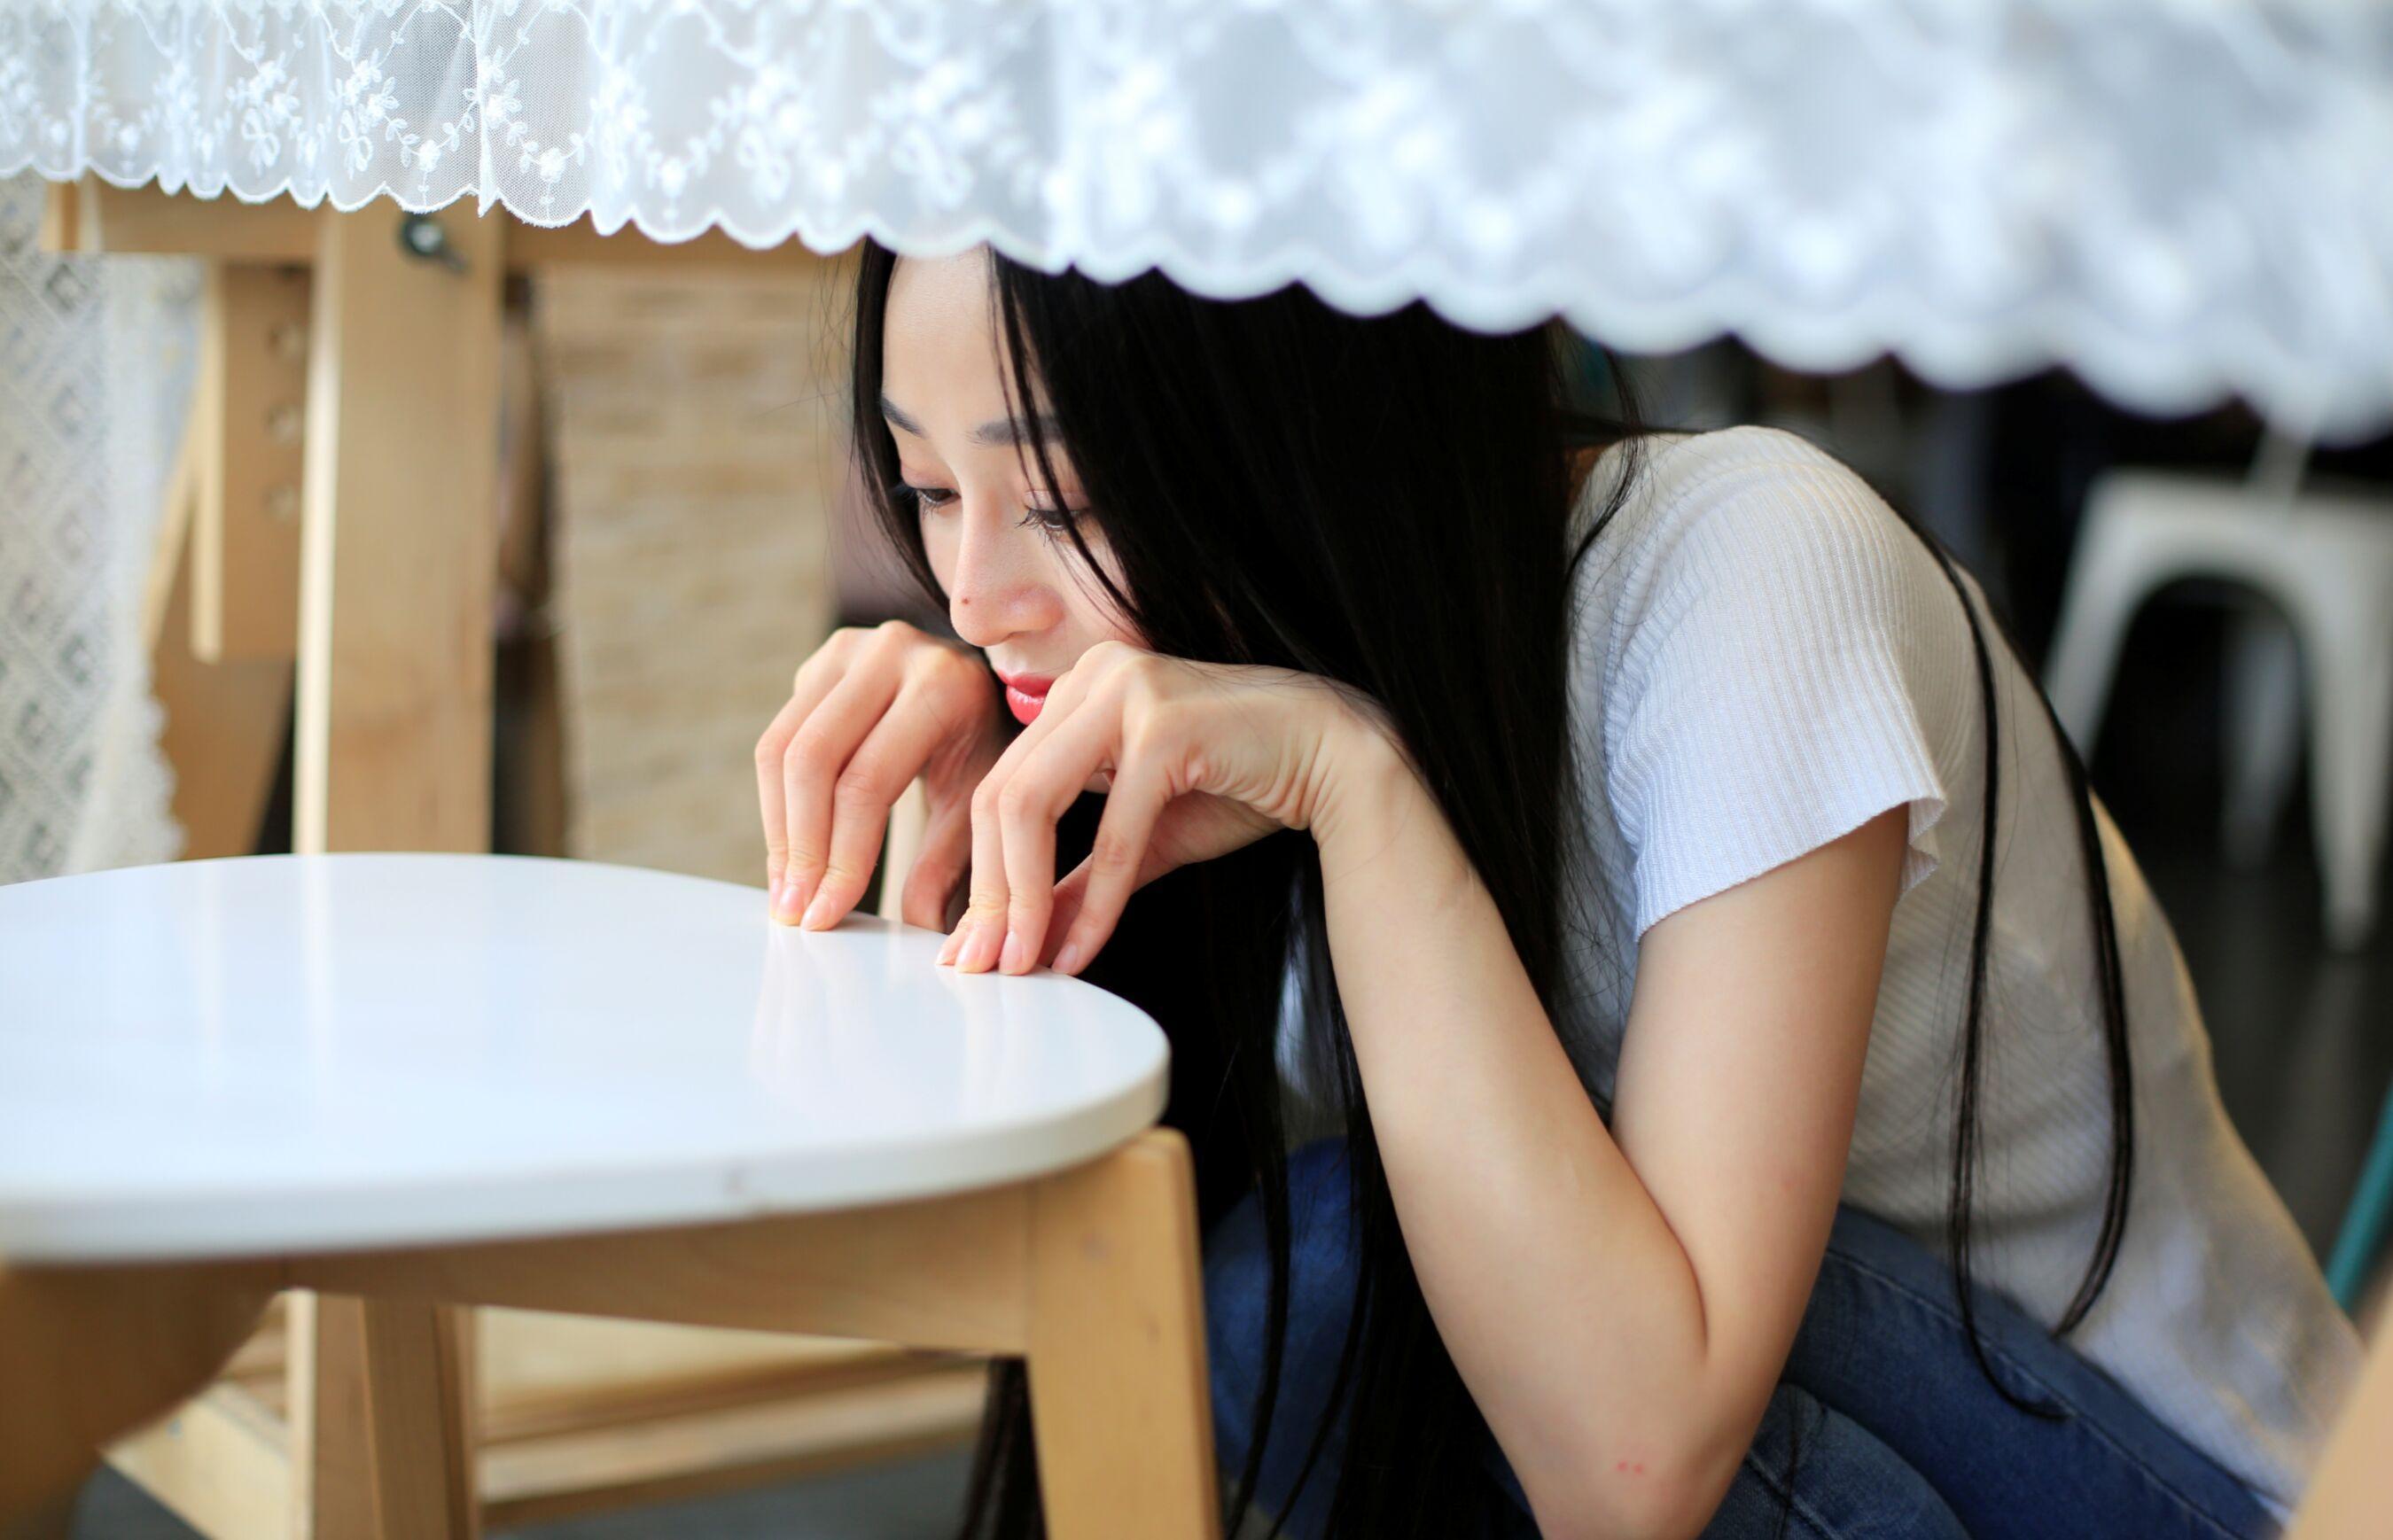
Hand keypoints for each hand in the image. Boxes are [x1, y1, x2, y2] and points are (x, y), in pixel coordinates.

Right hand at [755, 621, 1006, 930]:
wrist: (982, 686)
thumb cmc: (985, 751)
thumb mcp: (980, 806)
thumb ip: (945, 866)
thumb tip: (913, 934)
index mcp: (941, 686)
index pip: (867, 782)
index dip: (839, 856)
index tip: (825, 916)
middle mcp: (890, 654)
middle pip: (811, 760)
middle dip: (799, 847)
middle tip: (795, 911)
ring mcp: (848, 650)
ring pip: (780, 749)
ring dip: (778, 830)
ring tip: (786, 893)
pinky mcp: (819, 663)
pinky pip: (777, 739)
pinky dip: (776, 804)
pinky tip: (789, 854)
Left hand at [938, 640, 1391, 976]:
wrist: (1335, 755)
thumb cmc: (1243, 784)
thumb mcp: (1142, 839)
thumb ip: (1078, 879)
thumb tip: (1025, 939)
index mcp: (1077, 689)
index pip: (999, 784)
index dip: (978, 871)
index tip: (973, 942)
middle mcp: (1092, 678)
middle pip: (1001, 794)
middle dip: (989, 891)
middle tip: (985, 964)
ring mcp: (1126, 693)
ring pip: (1034, 804)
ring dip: (1024, 896)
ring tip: (1024, 960)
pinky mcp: (1164, 727)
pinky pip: (1111, 832)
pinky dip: (1094, 901)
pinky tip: (1084, 951)